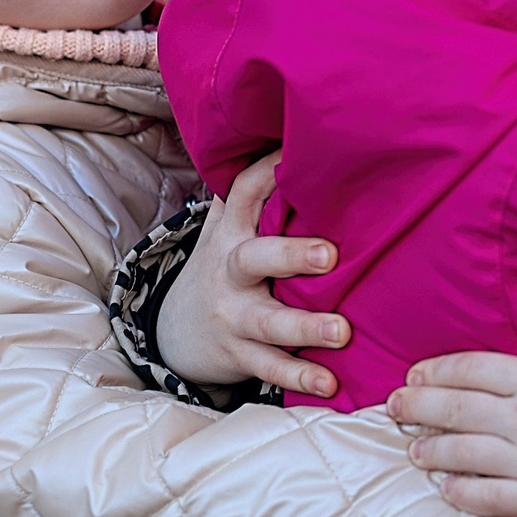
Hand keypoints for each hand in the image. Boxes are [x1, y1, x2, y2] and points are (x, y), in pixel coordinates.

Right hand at [155, 150, 351, 396]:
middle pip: (255, 258)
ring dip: (305, 327)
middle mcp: (230, 271)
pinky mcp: (239, 353)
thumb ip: (255, 190)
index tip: (297, 154)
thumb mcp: (228, 227)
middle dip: (291, 255)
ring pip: (267, 321)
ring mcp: (233, 315)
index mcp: (233, 233)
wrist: (174, 331)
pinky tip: (331, 384)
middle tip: (331, 256)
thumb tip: (295, 132)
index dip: (268, 171)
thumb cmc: (223, 266)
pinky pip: (269, 367)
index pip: (246, 193)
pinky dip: (300, 377)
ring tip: (342, 331)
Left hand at [389, 257, 516, 516]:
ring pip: (464, 457)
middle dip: (419, 407)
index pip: (472, 369)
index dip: (437, 371)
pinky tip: (446, 489)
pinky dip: (461, 493)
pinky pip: (490, 499)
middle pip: (456, 411)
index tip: (415, 372)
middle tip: (393, 407)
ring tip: (411, 450)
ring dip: (432, 452)